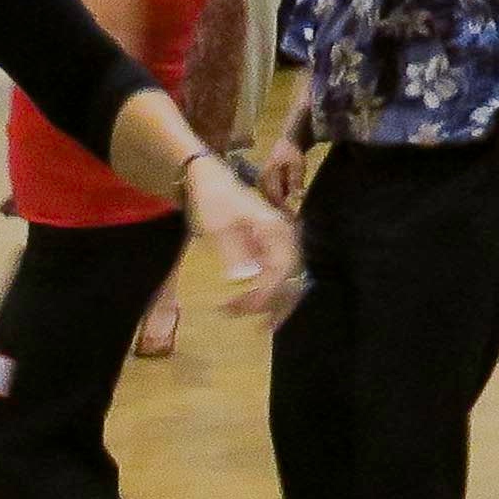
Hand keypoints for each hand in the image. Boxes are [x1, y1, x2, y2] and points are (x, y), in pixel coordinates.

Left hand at [184, 153, 303, 323]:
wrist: (209, 177)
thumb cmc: (213, 198)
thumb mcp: (218, 225)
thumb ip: (234, 251)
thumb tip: (246, 278)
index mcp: (276, 231)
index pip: (281, 270)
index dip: (265, 293)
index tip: (245, 309)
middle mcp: (284, 237)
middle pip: (289, 277)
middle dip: (270, 302)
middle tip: (248, 320)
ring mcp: (278, 241)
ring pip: (285, 277)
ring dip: (270, 299)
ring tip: (252, 318)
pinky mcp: (269, 245)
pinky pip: (275, 271)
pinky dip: (266, 288)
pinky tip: (252, 302)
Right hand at [257, 135, 313, 213]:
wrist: (286, 144)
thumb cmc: (293, 154)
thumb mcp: (298, 166)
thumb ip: (296, 181)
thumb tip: (298, 197)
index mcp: (268, 175)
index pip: (275, 197)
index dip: (285, 209)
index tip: (294, 218)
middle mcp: (261, 180)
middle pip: (270, 201)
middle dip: (281, 212)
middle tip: (293, 223)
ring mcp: (260, 183)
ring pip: (269, 201)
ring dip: (279, 209)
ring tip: (290, 219)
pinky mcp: (263, 186)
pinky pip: (270, 198)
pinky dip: (277, 204)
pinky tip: (286, 210)